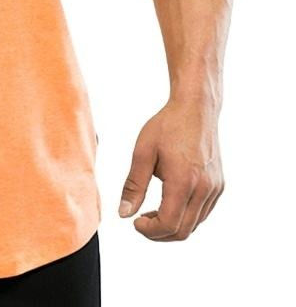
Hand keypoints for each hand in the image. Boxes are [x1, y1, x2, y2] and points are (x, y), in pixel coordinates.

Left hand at [118, 99, 223, 240]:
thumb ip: (134, 185)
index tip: (135, 222)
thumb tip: (124, 214)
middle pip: (183, 231)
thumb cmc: (167, 126)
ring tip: (151, 212)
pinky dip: (185, 216)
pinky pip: (202, 213)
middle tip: (141, 221)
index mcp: (184, 181)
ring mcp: (214, 189)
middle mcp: (204, 189)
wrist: (196, 109)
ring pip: (194, 224)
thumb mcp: (143, 152)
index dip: (150, 230)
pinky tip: (169, 203)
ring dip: (172, 226)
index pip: (168, 223)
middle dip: (159, 233)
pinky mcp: (219, 186)